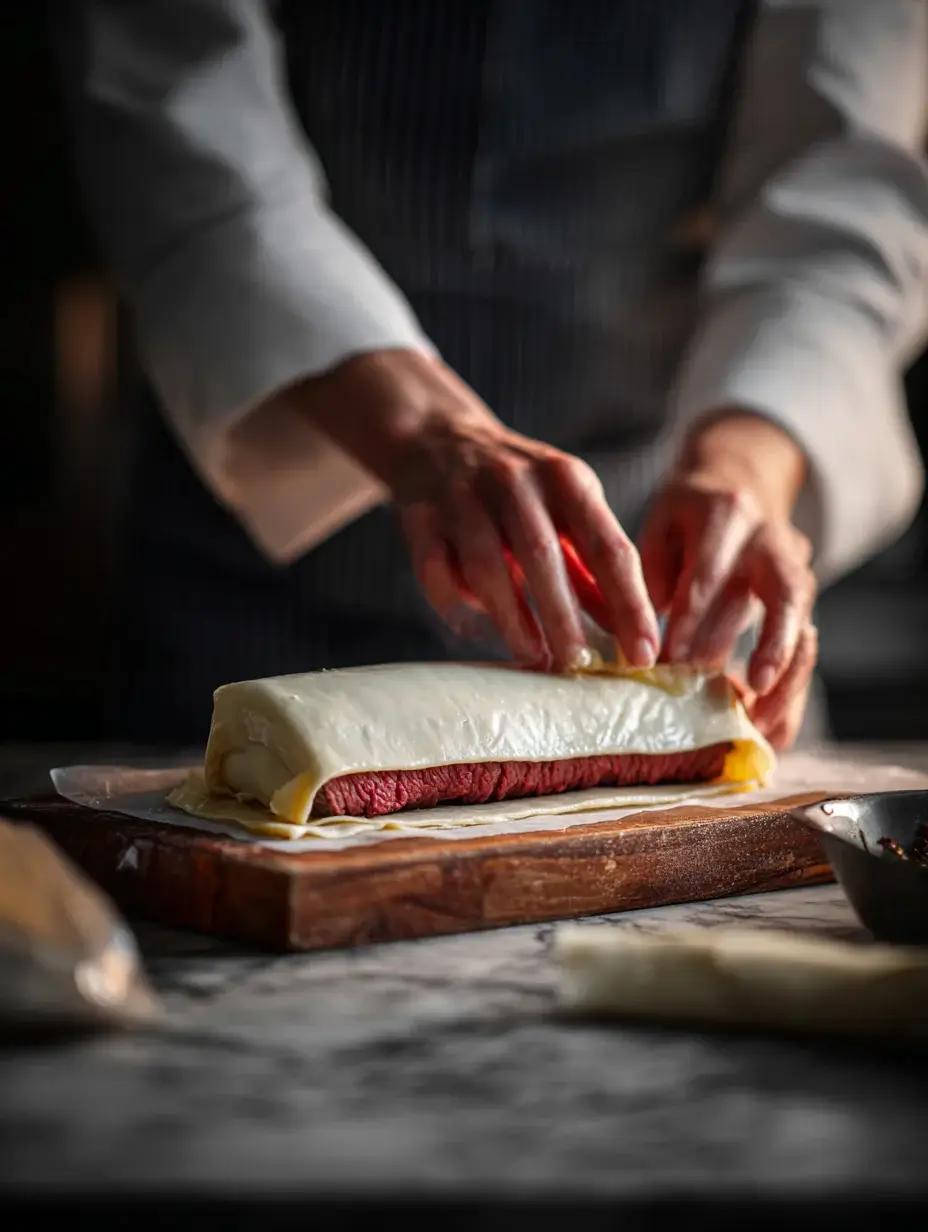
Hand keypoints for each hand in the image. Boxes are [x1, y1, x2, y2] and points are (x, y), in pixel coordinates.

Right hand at [293, 349, 659, 671]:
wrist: (440, 442)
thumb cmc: (519, 492)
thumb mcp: (567, 511)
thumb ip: (594, 570)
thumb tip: (631, 633)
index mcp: (566, 479)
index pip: (608, 546)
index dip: (630, 603)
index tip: (644, 652)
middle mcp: (516, 481)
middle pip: (544, 555)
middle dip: (563, 616)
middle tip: (579, 665)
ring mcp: (463, 495)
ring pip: (487, 566)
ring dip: (512, 618)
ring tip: (533, 658)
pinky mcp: (420, 516)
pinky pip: (436, 570)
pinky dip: (457, 607)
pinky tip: (478, 633)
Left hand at [639, 413, 817, 748]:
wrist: (741, 478)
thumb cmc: (687, 512)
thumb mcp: (660, 525)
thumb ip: (654, 575)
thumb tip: (648, 642)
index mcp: (726, 513)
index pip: (710, 573)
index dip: (693, 621)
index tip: (672, 662)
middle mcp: (772, 540)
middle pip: (773, 598)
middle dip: (739, 650)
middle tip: (713, 697)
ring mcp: (797, 567)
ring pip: (803, 623)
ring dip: (783, 677)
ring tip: (759, 721)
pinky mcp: (804, 596)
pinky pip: (806, 644)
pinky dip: (790, 687)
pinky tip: (772, 724)